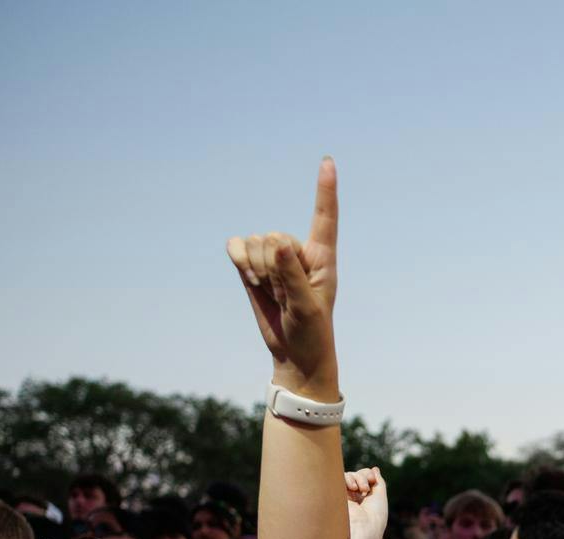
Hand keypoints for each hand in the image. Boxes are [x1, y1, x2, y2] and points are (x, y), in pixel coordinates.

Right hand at [227, 157, 340, 396]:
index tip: (328, 161)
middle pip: (275, 237)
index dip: (325, 189)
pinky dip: (238, 259)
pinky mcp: (251, 265)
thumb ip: (293, 275)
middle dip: (274, 268)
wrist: (293, 353)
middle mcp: (298, 250)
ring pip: (255, 242)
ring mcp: (273, 257)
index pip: (324, 217)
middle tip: (286, 296)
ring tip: (273, 294)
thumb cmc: (312, 332)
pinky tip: (249, 278)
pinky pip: (236, 247)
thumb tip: (276, 242)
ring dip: (258, 270)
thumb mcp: (308, 307)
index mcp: (322, 257)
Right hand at [343, 467, 388, 538]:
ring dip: (358, 477)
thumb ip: (378, 481)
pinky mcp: (335, 495)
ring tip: (362, 489)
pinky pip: (339, 478)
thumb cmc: (375, 515)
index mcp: (363, 498)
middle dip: (364, 475)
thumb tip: (374, 469)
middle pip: (356, 475)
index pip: (363, 478)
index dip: (368, 475)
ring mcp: (343, 496)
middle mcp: (352, 497)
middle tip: (367, 487)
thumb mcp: (380, 496)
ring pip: (348, 475)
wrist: (364, 527)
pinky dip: (348, 478)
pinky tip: (353, 488)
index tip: (373, 480)